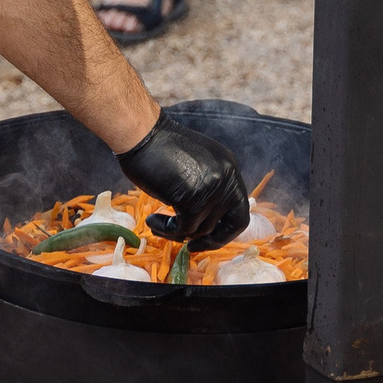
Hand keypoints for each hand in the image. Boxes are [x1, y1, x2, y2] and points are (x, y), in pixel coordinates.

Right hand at [116, 115, 248, 249]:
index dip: (226, 229)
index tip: (206, 237)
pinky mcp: (192, 199)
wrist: (141, 135)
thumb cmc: (158, 149)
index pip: (240, 209)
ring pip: (202, 229)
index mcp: (229, 168)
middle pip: (232, 224)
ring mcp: (212, 188)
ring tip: (157, 222)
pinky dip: (166, 230)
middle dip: (213, 241)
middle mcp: (227, 177)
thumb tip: (205, 223)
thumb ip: (207, 188)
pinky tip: (152, 221)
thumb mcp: (196, 166)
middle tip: (191, 247)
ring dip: (176, 232)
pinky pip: (183, 229)